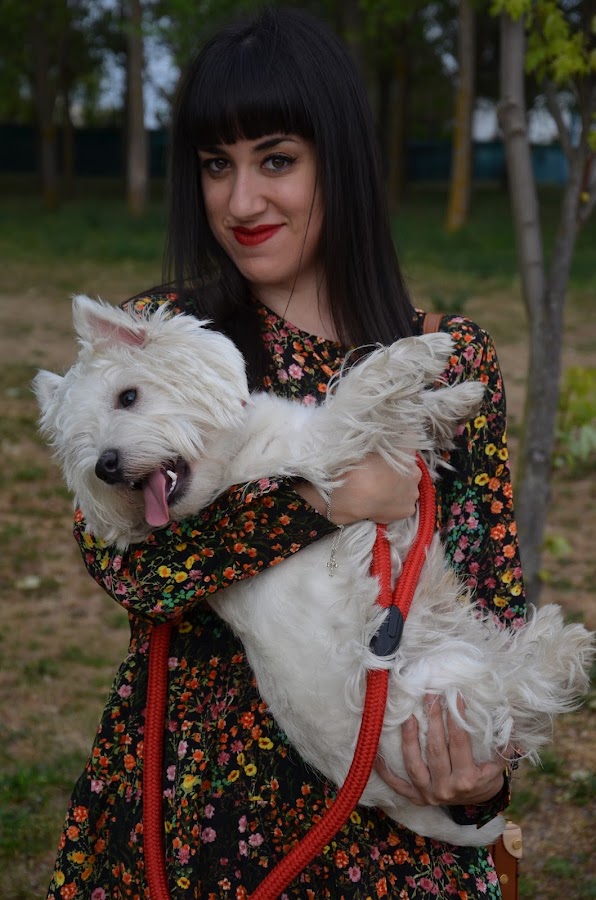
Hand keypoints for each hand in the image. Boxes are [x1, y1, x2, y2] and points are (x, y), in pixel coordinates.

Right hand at [296, 451, 421, 524]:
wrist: (355, 494)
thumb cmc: (359, 466)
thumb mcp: (369, 445)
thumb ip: (382, 441)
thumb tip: (393, 432)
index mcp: (407, 453)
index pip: (408, 448)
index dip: (397, 452)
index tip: (386, 456)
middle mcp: (416, 472)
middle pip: (409, 471)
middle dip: (399, 473)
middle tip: (380, 476)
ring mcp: (413, 493)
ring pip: (407, 490)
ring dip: (398, 490)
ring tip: (379, 492)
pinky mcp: (408, 511)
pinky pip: (403, 506)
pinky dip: (394, 506)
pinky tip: (381, 504)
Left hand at [375, 695, 511, 806]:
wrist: (480, 805)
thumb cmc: (488, 778)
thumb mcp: (500, 764)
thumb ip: (503, 744)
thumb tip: (508, 720)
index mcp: (467, 779)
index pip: (460, 742)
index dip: (457, 717)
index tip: (455, 696)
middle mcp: (446, 789)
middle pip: (436, 748)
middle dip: (433, 719)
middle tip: (430, 696)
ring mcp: (428, 794)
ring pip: (414, 764)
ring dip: (409, 739)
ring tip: (407, 717)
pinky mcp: (416, 798)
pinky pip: (398, 785)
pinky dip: (386, 771)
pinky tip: (375, 754)